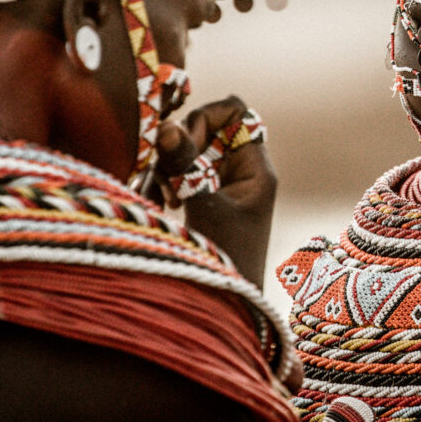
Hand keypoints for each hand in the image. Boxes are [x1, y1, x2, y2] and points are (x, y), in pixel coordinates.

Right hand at [154, 95, 276, 285]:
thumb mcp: (203, 208)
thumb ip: (184, 164)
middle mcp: (243, 171)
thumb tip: (166, 124)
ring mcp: (223, 185)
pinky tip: (164, 204)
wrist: (227, 310)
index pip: (236, 111)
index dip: (207, 118)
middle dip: (180, 145)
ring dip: (169, 167)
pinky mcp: (205, 201)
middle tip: (170, 179)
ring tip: (165, 198)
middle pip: (208, 128)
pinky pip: (183, 174)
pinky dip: (167, 183)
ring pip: (190, 151)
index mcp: (256, 168)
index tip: (187, 146)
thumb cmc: (224, 262)